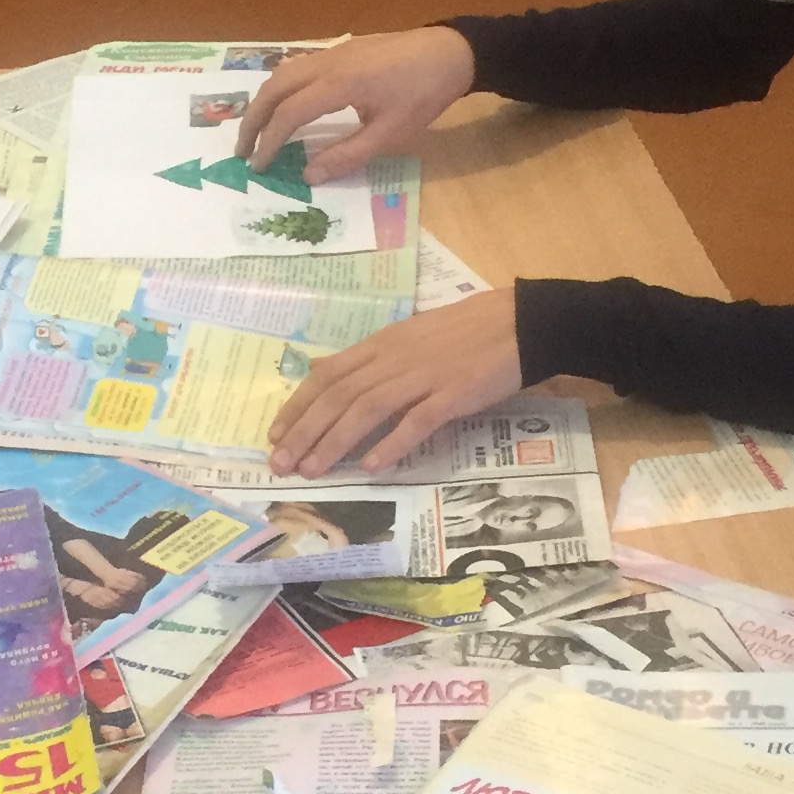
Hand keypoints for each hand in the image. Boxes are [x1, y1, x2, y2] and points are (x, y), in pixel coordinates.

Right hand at [239, 27, 475, 185]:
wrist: (451, 52)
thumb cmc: (424, 95)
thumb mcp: (391, 133)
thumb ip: (347, 155)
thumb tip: (308, 176)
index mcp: (339, 85)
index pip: (288, 115)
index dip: (270, 142)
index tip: (260, 166)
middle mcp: (327, 63)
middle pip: (274, 88)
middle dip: (253, 119)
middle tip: (243, 149)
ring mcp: (333, 51)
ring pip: (283, 72)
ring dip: (265, 101)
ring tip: (258, 129)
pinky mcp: (342, 48)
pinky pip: (299, 65)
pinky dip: (282, 86)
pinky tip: (287, 103)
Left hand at [269, 299, 521, 475]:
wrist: (519, 323)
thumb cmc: (464, 331)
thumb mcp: (407, 335)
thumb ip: (370, 358)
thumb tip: (326, 370)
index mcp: (382, 344)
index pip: (328, 375)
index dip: (298, 405)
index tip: (275, 434)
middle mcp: (395, 359)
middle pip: (340, 395)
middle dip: (306, 431)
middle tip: (281, 464)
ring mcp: (424, 375)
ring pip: (368, 409)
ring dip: (336, 441)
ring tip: (313, 470)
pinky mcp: (453, 394)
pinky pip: (417, 421)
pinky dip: (392, 443)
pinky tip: (373, 467)